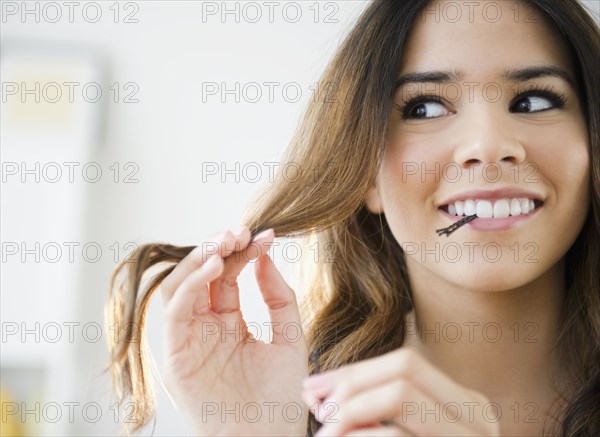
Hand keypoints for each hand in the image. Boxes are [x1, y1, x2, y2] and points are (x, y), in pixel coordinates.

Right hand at [160, 226, 307, 435]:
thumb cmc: (280, 398)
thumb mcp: (289, 338)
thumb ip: (278, 298)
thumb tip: (265, 256)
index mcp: (229, 322)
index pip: (228, 275)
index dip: (243, 252)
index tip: (266, 235)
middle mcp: (205, 327)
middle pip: (201, 275)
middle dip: (219, 247)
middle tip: (240, 231)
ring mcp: (189, 340)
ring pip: (181, 286)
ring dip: (200, 259)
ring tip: (226, 242)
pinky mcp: (177, 356)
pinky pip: (174, 313)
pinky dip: (190, 285)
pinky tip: (213, 266)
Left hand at [301, 348, 500, 436]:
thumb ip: (368, 413)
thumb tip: (312, 390)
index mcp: (465, 407)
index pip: (406, 364)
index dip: (354, 371)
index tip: (312, 386)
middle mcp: (476, 420)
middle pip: (405, 370)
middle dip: (352, 385)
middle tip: (319, 412)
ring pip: (401, 396)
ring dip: (352, 411)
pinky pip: (398, 436)